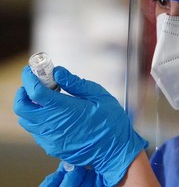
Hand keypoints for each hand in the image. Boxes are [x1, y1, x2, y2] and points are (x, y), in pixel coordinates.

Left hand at [14, 66, 146, 185]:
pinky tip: (53, 115)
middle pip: (22, 107)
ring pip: (26, 121)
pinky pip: (36, 132)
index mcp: (66, 110)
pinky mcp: (53, 148)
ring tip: (45, 99)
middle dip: (23, 92)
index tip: (30, 70)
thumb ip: (76, 83)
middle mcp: (54, 126)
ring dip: (30, 107)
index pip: (35, 91)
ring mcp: (51, 139)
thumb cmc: (111, 122)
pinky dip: (37, 120)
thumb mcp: (99, 96)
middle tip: (35, 84)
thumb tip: (57, 72)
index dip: (29, 78)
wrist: (115, 150)